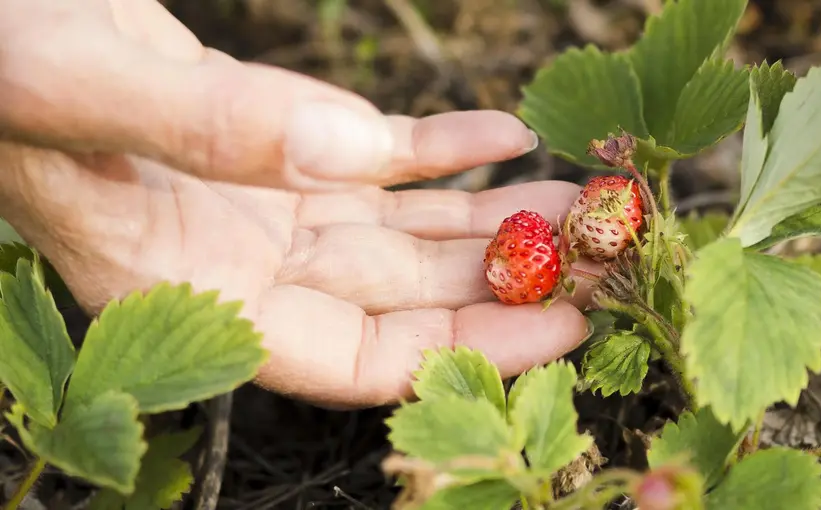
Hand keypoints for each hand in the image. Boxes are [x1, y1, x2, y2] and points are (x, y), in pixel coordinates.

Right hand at [0, 0, 594, 408]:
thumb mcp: (67, 84)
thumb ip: (200, 127)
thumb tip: (348, 153)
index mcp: (185, 289)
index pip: (347, 361)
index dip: (460, 353)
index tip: (558, 325)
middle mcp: (236, 260)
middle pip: (402, 300)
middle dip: (505, 284)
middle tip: (604, 260)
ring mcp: (262, 199)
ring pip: (405, 231)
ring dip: (494, 220)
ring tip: (582, 204)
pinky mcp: (276, 135)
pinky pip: (382, 156)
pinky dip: (446, 149)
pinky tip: (508, 135)